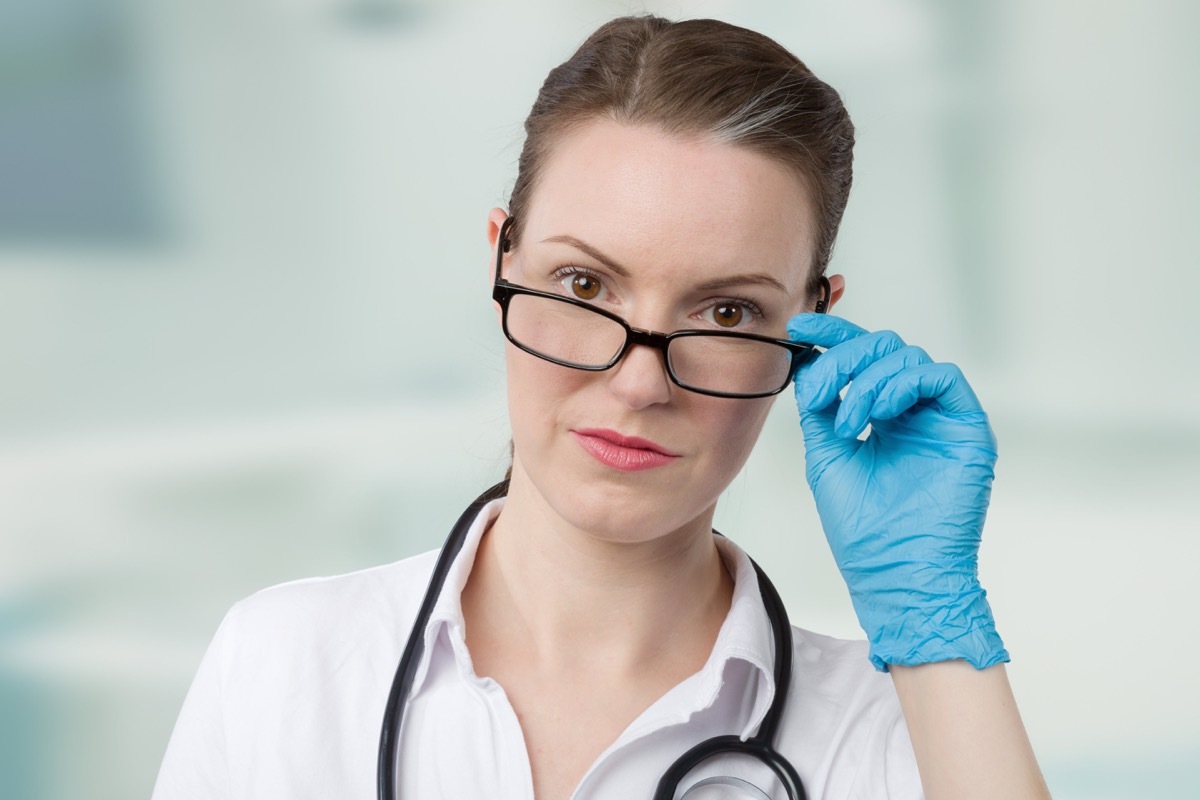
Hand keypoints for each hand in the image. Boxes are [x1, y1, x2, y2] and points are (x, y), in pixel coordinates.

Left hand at [786, 313, 1007, 671]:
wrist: (894, 571)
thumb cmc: (862, 527)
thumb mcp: (826, 454)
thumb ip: (820, 407)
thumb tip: (806, 363)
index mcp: (882, 415)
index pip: (860, 359)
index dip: (832, 335)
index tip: (799, 326)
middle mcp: (914, 410)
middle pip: (884, 348)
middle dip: (845, 356)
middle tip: (821, 386)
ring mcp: (941, 417)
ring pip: (909, 357)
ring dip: (868, 380)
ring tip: (848, 421)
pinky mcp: (967, 426)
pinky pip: (941, 377)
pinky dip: (904, 384)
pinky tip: (880, 412)